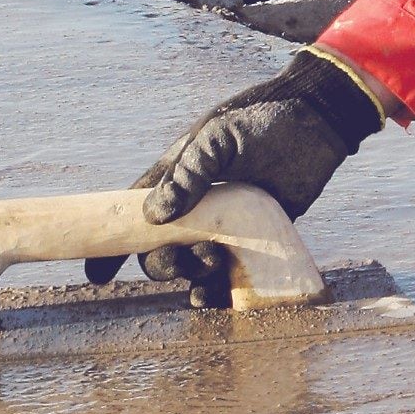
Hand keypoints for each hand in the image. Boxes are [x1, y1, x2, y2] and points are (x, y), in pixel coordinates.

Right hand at [84, 48, 384, 305]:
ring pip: (193, 263)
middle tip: (184, 259)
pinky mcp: (259, 233)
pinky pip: (232, 270)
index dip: (113, 246)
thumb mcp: (218, 138)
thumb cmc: (262, 119)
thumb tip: (154, 217)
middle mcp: (198, 205)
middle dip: (163, 264)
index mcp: (178, 178)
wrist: (316, 118)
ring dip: (191, 275)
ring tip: (211, 266)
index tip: (98, 277)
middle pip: (161, 249)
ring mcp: (228, 222)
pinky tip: (214, 295)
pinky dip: (218, 289)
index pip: (134, 215)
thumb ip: (188, 174)